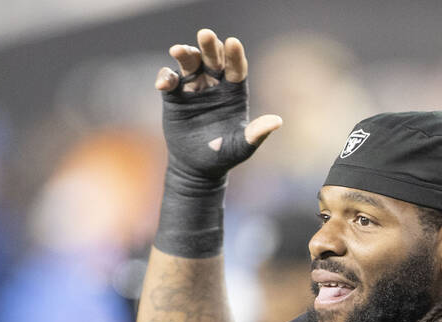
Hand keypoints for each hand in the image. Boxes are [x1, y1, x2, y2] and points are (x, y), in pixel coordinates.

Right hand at [153, 29, 280, 257]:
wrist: (197, 168)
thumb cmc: (223, 156)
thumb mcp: (241, 147)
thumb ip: (256, 134)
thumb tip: (277, 122)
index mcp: (234, 92)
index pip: (236, 68)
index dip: (235, 56)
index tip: (233, 42)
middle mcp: (214, 85)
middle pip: (213, 59)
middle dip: (209, 46)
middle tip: (205, 34)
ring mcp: (194, 88)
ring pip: (190, 63)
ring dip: (185, 55)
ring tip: (178, 51)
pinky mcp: (174, 96)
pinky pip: (169, 80)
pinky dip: (165, 77)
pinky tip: (164, 83)